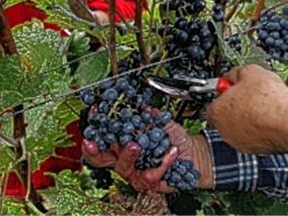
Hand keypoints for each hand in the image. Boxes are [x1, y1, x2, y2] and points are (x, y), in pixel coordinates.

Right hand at [81, 120, 213, 192]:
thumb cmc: (173, 138)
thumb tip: (139, 104)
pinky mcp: (148, 182)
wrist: (194, 154)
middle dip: (96, 151)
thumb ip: (149, 114)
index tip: (94, 116)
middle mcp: (124, 159)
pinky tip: (171, 152)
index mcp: (121, 142)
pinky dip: (163, 162)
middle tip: (102, 138)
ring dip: (128, 155)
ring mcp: (134, 172)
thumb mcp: (161, 122)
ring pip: (123, 167)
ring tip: (137, 145)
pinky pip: (150, 175)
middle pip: (99, 159)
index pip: (100, 138)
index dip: (93, 128)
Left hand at [206, 65, 287, 154]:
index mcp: (217, 111)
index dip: (225, 92)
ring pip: (241, 126)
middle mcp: (224, 130)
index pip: (213, 101)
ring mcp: (239, 142)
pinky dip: (261, 128)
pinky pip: (255, 135)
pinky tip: (272, 118)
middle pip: (227, 114)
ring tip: (265, 106)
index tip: (234, 86)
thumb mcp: (251, 71)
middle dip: (238, 105)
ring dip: (250, 117)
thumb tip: (235, 75)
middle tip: (252, 95)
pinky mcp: (255, 149)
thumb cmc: (269, 100)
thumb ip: (236, 73)